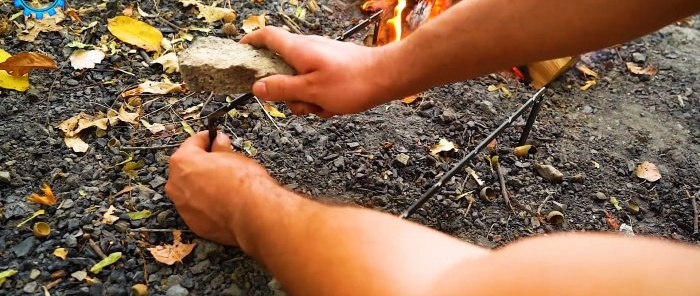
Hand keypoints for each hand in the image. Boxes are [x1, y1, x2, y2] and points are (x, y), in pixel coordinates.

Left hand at [165, 131, 274, 245]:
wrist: (253, 213)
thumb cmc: (243, 182)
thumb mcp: (233, 156)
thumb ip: (220, 149)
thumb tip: (219, 142)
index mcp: (183, 162)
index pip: (193, 143)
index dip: (206, 138)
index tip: (214, 137)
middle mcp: (176, 185)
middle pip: (186, 168)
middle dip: (201, 164)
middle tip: (220, 161)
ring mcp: (183, 207)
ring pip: (190, 191)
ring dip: (202, 186)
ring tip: (223, 185)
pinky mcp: (194, 224)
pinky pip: (198, 209)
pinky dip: (207, 205)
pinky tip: (223, 202)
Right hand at [240, 26, 398, 116]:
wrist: (388, 77)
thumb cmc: (351, 82)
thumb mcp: (310, 91)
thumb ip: (282, 89)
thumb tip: (257, 87)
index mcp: (298, 49)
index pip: (266, 36)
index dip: (250, 42)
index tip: (240, 53)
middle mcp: (308, 49)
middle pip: (282, 68)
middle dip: (287, 92)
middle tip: (300, 104)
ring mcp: (322, 57)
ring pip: (301, 81)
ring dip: (307, 99)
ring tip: (323, 107)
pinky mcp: (334, 67)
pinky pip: (318, 84)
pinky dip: (322, 98)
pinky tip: (335, 106)